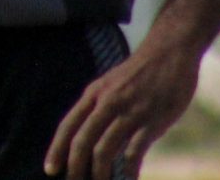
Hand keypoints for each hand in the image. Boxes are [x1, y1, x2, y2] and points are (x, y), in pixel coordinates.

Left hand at [45, 39, 198, 177]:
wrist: (170, 51)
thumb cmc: (139, 73)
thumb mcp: (111, 83)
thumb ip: (99, 106)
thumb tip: (86, 134)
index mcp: (95, 93)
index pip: (69, 125)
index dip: (57, 149)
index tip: (50, 170)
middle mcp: (108, 103)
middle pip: (83, 141)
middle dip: (75, 167)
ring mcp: (130, 112)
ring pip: (104, 150)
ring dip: (99, 174)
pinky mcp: (152, 121)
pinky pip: (134, 153)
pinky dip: (128, 172)